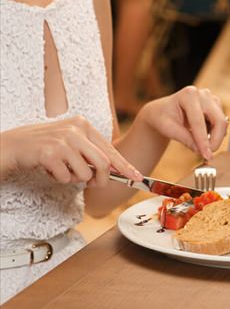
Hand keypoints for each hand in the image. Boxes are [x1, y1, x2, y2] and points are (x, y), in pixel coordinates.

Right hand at [0, 117, 142, 185]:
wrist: (10, 146)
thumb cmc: (42, 147)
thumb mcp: (70, 142)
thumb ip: (90, 152)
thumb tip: (115, 170)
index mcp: (83, 125)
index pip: (110, 149)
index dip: (125, 166)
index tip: (137, 177)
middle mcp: (76, 129)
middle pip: (103, 163)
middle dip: (101, 179)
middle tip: (93, 184)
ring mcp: (63, 140)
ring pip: (85, 173)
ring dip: (73, 179)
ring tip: (60, 170)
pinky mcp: (50, 153)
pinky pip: (65, 177)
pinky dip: (58, 179)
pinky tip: (47, 169)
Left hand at [138, 86, 227, 158]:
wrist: (163, 111)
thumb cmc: (162, 118)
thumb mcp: (168, 129)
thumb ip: (185, 139)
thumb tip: (201, 151)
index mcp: (188, 95)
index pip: (199, 121)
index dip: (203, 140)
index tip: (207, 156)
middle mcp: (203, 94)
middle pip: (218, 120)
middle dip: (216, 139)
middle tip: (208, 154)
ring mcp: (211, 99)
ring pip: (222, 122)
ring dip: (215, 137)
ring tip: (200, 145)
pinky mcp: (216, 105)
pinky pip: (221, 123)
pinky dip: (214, 133)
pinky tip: (203, 136)